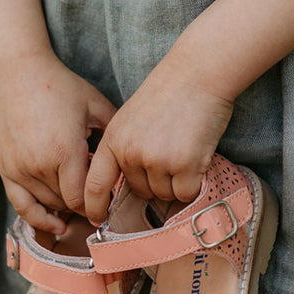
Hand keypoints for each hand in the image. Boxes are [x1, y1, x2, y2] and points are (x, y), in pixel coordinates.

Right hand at [0, 52, 116, 233]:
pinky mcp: (6, 170)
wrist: (17, 74)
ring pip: (49, 205)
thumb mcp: (96, 105)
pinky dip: (38, 218)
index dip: (99, 203)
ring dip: (66, 206)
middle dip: (85, 202)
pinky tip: (55, 225)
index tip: (111, 201)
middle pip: (68, 204)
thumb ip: (114, 135)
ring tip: (80, 198)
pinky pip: (21, 206)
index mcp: (65, 152)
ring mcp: (20, 170)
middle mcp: (40, 166)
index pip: (85, 198)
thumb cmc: (60, 87)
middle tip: (99, 196)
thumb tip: (133, 160)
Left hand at [83, 53, 233, 225]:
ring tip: (184, 148)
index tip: (97, 220)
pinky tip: (197, 156)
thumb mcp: (132, 118)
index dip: (95, 206)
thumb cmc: (169, 94)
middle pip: (139, 192)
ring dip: (177, 181)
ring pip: (164, 194)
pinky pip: (186, 192)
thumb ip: (125, 148)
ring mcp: (156, 160)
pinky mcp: (184, 164)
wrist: (198, 73)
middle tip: (170, 152)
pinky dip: (194, 182)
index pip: (95, 184)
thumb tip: (128, 185)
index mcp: (113, 140)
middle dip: (155, 182)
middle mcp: (130, 153)